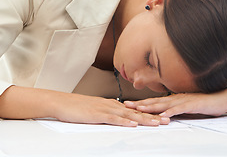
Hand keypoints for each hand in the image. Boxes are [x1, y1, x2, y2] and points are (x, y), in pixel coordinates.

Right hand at [52, 93, 170, 126]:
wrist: (60, 102)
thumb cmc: (74, 107)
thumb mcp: (93, 110)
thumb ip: (105, 113)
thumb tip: (115, 118)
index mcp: (110, 104)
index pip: (133, 110)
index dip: (148, 113)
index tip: (160, 116)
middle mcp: (110, 105)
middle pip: (135, 112)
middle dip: (151, 116)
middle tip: (166, 120)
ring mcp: (104, 109)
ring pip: (127, 115)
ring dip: (143, 120)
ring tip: (156, 123)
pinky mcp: (96, 115)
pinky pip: (113, 119)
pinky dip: (124, 122)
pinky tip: (133, 125)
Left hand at [124, 92, 226, 117]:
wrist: (222, 99)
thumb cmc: (204, 103)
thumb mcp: (186, 107)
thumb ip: (174, 109)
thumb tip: (163, 115)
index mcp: (173, 98)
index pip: (153, 101)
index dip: (140, 103)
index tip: (127, 105)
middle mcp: (175, 97)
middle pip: (154, 101)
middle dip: (139, 103)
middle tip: (126, 105)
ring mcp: (183, 100)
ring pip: (164, 104)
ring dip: (151, 106)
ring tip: (139, 109)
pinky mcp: (192, 104)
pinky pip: (180, 108)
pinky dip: (171, 111)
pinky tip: (164, 115)